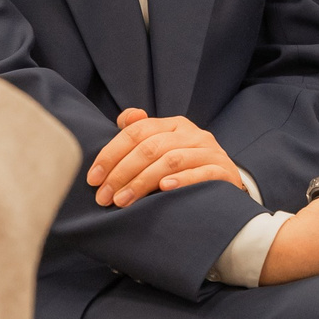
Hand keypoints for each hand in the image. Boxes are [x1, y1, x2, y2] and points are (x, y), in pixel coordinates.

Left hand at [87, 109, 249, 206]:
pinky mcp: (224, 171)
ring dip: (142, 181)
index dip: (111, 153)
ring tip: (123, 201)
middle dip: (122, 173)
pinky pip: (202, 173)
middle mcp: (192, 134)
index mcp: (173, 124)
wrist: (225, 188)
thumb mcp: (163, 149)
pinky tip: (164, 189)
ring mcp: (210, 151)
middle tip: (105, 197)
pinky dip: (182, 180)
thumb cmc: (185, 170)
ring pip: (171, 160)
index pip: (136, 131)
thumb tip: (124, 118)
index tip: (94, 178)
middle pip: (150, 147)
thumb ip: (141, 134)